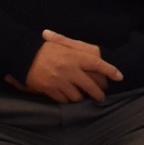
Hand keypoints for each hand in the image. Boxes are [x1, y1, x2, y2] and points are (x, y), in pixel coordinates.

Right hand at [6, 29, 123, 102]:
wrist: (24, 56)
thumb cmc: (45, 49)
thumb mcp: (63, 44)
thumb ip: (79, 49)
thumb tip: (96, 53)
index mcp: (75, 56)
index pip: (97, 64)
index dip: (110, 70)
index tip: (119, 77)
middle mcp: (70, 69)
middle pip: (90, 85)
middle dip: (98, 93)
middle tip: (101, 96)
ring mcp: (60, 81)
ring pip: (77, 96)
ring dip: (80, 97)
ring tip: (81, 96)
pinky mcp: (51, 90)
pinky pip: (64, 100)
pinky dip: (67, 100)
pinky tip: (68, 97)